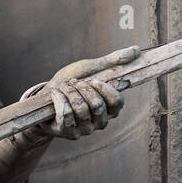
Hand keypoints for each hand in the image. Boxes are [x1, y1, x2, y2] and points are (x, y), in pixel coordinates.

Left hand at [23, 45, 138, 140]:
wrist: (44, 98)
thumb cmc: (71, 83)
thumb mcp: (91, 68)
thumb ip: (113, 60)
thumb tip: (136, 49)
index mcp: (110, 109)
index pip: (117, 103)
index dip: (104, 89)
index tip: (92, 80)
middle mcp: (100, 122)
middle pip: (97, 105)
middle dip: (82, 88)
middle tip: (73, 83)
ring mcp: (85, 130)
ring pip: (81, 110)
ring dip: (69, 92)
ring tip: (63, 87)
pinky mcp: (68, 133)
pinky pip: (66, 115)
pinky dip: (59, 99)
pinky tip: (55, 93)